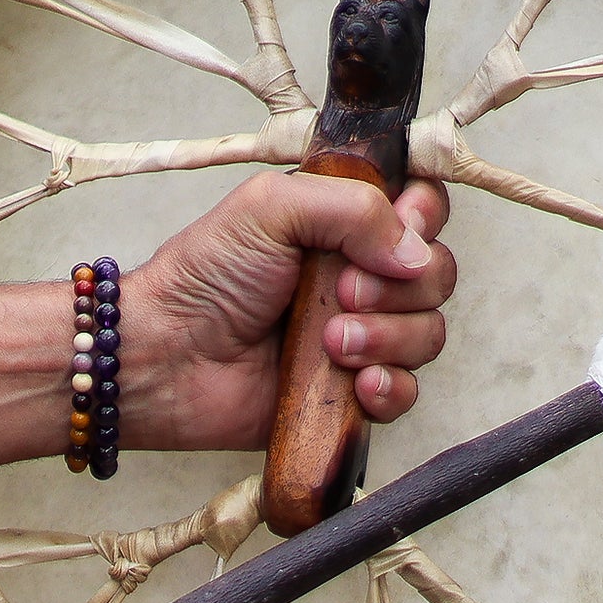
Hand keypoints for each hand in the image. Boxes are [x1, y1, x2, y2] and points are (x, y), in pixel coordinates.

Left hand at [120, 170, 454, 452]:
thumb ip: (352, 208)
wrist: (166, 356)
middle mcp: (361, 276)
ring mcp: (360, 336)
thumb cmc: (204, 276)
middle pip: (436, 274)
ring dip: (388, 337)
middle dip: (400, 286)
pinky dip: (389, 387)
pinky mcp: (351, 394)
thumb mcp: (270, 208)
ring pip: (427, 334)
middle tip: (343, 292)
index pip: (423, 209)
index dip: (423, 219)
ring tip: (330, 342)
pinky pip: (407, 393)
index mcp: (345, 224)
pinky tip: (354, 383)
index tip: (401, 226)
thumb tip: (415, 251)